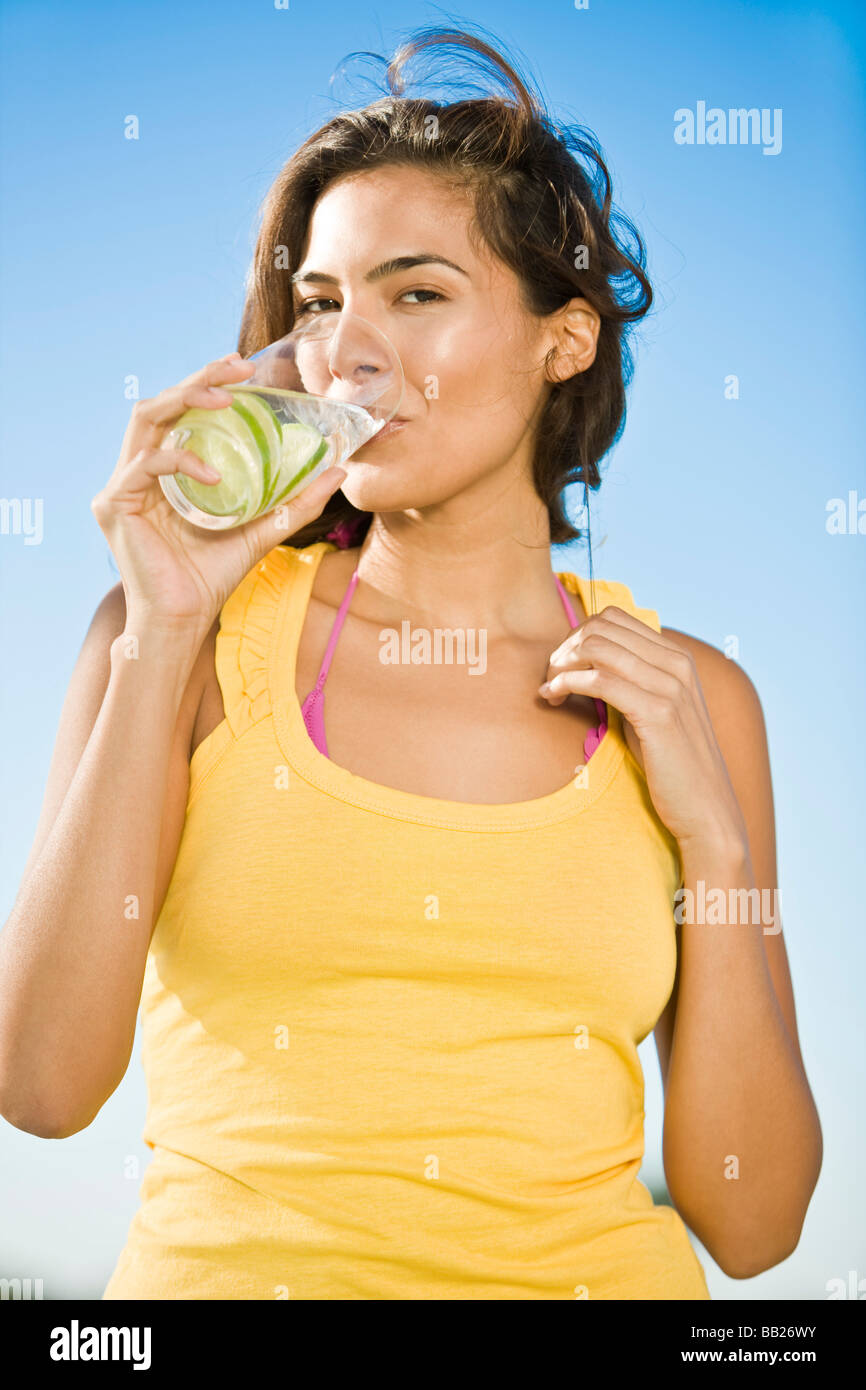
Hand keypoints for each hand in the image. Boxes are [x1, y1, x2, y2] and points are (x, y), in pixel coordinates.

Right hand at [91, 351, 346, 636]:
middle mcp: (141, 469)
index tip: (246, 368)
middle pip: (163, 403)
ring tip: (225, 401)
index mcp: (168, 469)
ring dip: (185, 399)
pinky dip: (183, 461)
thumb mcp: (264, 529)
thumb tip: (338, 469)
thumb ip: (295, 500)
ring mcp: (123, 484)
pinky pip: (147, 464)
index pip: (184, 411)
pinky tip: (214, 476)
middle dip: (200, 378)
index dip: (210, 382)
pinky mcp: (113, 503)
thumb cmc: (214, 577)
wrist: (185, 620)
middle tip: (239, 366)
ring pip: (146, 418)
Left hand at [537, 606, 748, 850]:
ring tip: (549, 690)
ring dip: (561, 665)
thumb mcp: (653, 711)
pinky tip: (553, 697)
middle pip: (602, 626)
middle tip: (550, 677)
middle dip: (565, 647)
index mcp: (677, 658)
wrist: (706, 809)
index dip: (577, 635)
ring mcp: (671, 687)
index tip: (562, 665)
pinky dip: (567, 683)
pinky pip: (600, 680)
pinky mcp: (658, 714)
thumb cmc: (671, 765)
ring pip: (598, 648)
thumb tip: (586, 663)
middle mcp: (677, 664)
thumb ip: (631, 682)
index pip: (614, 618)